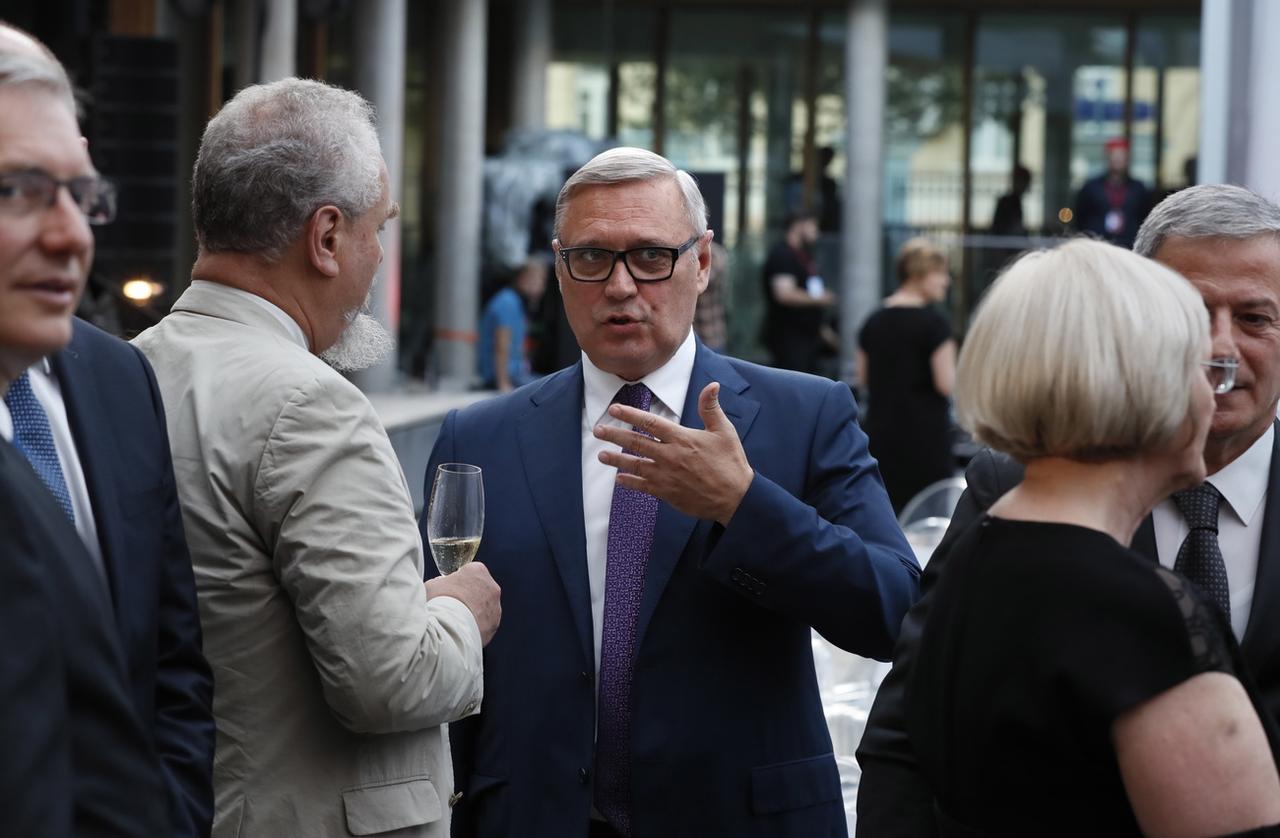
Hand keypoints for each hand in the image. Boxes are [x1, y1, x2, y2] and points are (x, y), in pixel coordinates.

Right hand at [425, 562, 501, 645]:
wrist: (447, 628)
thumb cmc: (439, 604)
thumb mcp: (432, 585)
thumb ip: (441, 582)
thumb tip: (441, 586)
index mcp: (477, 570)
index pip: (470, 572)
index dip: (458, 582)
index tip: (450, 589)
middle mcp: (491, 586)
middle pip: (479, 588)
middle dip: (469, 596)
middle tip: (453, 605)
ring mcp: (495, 606)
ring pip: (485, 606)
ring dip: (475, 611)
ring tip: (457, 619)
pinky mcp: (495, 623)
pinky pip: (486, 622)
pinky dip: (477, 625)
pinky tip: (464, 628)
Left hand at [593, 382, 752, 524]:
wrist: (735, 498)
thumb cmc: (731, 463)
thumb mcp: (724, 431)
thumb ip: (711, 408)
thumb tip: (711, 385)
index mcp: (682, 438)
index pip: (650, 422)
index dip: (630, 414)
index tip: (614, 409)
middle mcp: (670, 456)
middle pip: (636, 442)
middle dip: (614, 435)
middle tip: (598, 430)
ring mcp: (666, 475)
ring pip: (635, 464)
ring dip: (616, 459)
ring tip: (601, 455)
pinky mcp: (667, 493)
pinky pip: (642, 486)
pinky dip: (629, 482)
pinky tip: (619, 479)